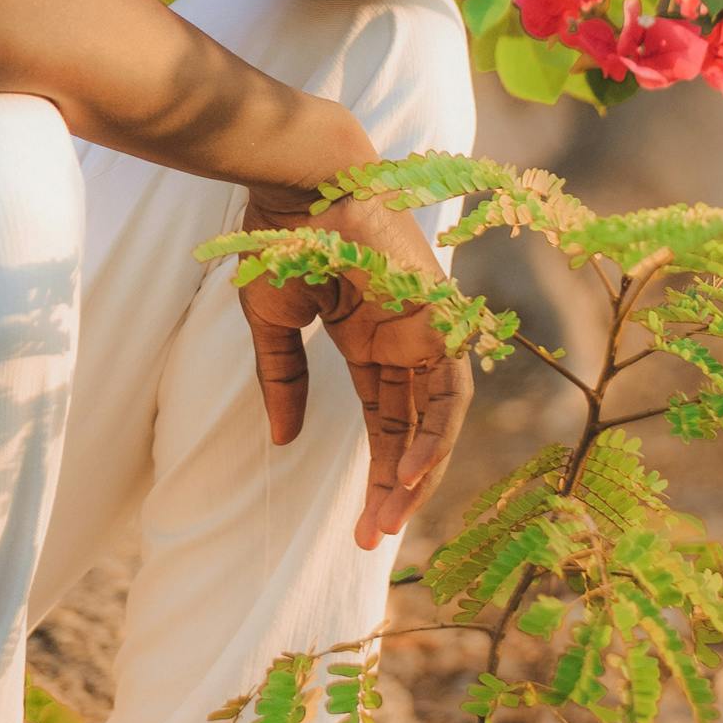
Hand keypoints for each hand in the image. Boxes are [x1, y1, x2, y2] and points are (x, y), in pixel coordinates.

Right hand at [234, 182, 471, 544]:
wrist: (302, 183)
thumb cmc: (283, 237)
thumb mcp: (273, 321)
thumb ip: (283, 380)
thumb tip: (282, 440)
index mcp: (369, 339)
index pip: (383, 420)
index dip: (376, 471)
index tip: (362, 525)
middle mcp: (404, 340)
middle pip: (412, 428)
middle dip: (396, 487)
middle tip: (375, 539)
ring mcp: (425, 328)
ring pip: (437, 418)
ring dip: (419, 472)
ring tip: (391, 519)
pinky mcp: (439, 317)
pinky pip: (449, 389)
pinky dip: (436, 432)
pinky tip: (411, 472)